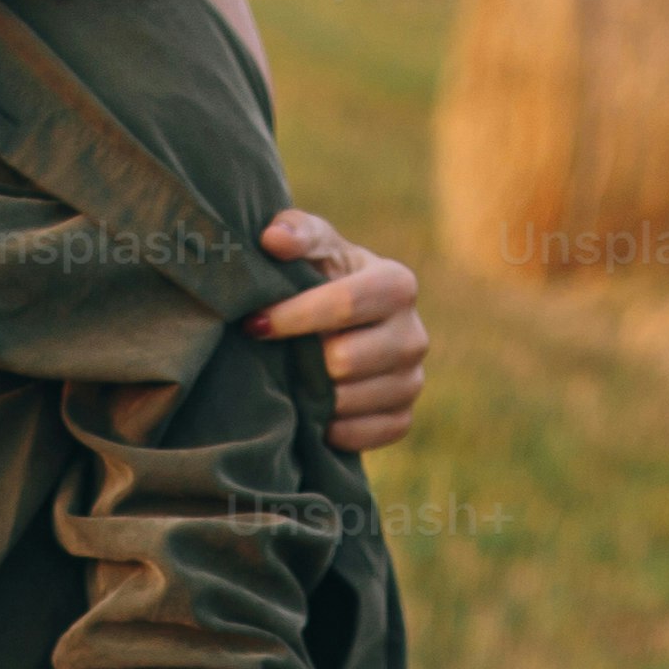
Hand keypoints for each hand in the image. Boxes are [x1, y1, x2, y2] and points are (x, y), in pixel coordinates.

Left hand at [251, 210, 426, 452]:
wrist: (341, 327)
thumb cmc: (321, 278)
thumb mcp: (312, 248)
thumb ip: (296, 233)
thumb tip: (273, 239)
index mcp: (396, 284)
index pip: (344, 304)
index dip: (293, 316)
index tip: (254, 324)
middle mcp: (415, 334)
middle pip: (345, 361)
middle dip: (302, 359)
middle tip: (276, 353)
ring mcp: (412, 380)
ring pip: (348, 402)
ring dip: (310, 394)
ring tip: (292, 377)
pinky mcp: (403, 418)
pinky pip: (360, 435)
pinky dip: (328, 427)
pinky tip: (311, 408)